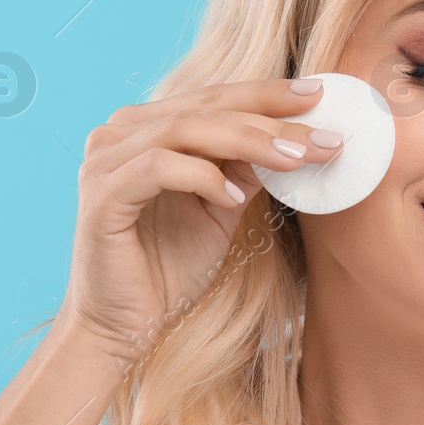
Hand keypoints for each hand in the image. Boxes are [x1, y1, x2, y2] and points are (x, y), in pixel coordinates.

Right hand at [59, 76, 342, 362]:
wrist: (120, 330)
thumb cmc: (164, 272)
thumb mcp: (219, 211)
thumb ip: (243, 171)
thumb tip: (292, 139)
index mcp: (143, 129)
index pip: (213, 98)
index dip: (267, 94)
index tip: (319, 96)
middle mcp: (117, 134)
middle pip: (204, 107)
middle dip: (270, 119)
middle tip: (321, 136)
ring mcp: (104, 161)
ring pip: (185, 129)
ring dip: (248, 142)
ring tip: (295, 161)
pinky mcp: (101, 195)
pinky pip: (160, 167)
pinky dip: (204, 177)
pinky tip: (235, 198)